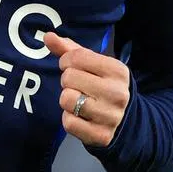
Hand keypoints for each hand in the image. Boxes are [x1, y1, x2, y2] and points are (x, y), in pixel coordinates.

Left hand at [44, 31, 129, 147]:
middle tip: (78, 86)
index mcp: (117, 70)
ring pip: (66, 100)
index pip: (76, 57)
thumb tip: (47, 36)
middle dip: (67, 81)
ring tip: (79, 101)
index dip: (66, 61)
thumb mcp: (94, 65)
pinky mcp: (101, 136)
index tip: (73, 68)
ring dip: (67, 100)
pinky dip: (69, 119)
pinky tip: (80, 117)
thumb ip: (70, 49)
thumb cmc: (103, 85)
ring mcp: (110, 116)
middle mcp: (116, 92)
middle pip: (68, 77)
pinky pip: (68, 123)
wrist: (125, 121)